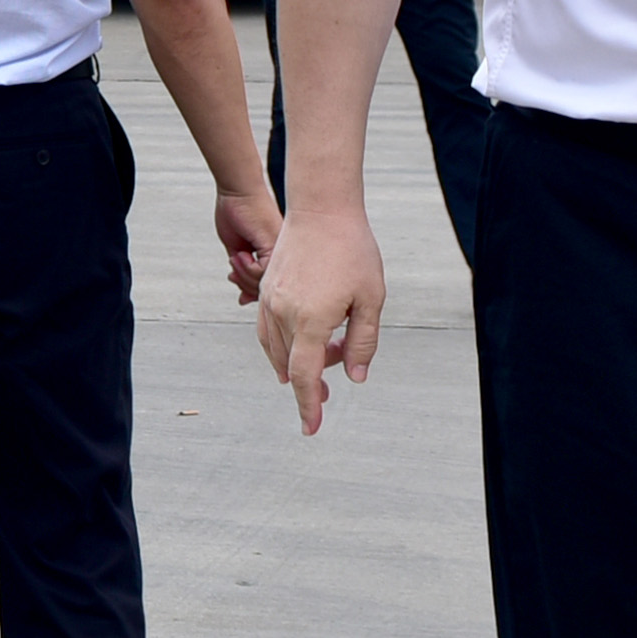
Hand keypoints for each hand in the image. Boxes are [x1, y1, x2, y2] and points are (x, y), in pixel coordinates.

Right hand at [212, 184, 281, 303]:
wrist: (238, 190)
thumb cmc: (238, 211)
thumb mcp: (238, 249)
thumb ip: (243, 271)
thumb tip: (243, 294)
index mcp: (278, 254)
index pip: (272, 285)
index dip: (254, 293)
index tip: (241, 294)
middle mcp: (284, 253)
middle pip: (270, 288)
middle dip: (247, 287)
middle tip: (233, 275)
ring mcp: (282, 250)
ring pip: (266, 282)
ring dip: (244, 276)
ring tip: (236, 259)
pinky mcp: (275, 245)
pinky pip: (263, 272)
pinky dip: (247, 269)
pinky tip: (240, 255)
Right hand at [255, 206, 385, 433]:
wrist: (322, 209)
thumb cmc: (352, 250)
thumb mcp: (371, 299)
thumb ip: (362, 342)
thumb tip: (354, 377)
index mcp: (311, 320)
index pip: (306, 377)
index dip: (309, 406)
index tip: (312, 428)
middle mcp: (283, 314)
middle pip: (292, 366)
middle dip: (312, 381)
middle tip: (337, 378)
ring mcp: (270, 301)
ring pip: (276, 350)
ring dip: (298, 362)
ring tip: (327, 353)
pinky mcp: (266, 290)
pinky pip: (267, 331)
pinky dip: (281, 345)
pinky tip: (299, 342)